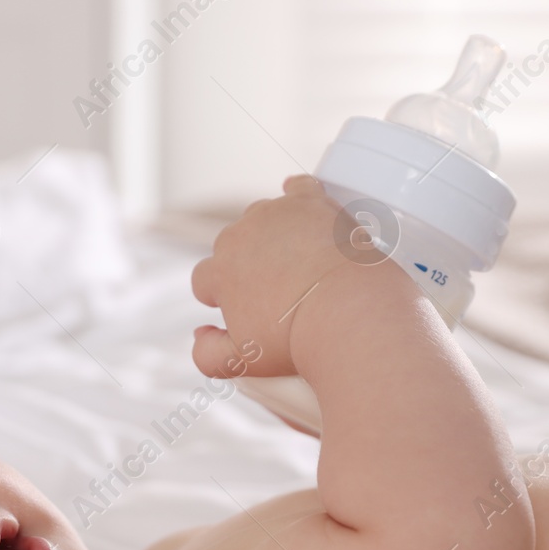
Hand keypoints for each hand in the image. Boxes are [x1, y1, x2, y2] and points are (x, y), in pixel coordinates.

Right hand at [189, 174, 350, 378]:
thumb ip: (207, 354)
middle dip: (245, 264)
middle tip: (276, 289)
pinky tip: (300, 204)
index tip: (241, 305)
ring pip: (262, 217)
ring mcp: (275, 216)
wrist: (348, 313)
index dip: (220, 294)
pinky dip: (298, 195)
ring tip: (295, 258)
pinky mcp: (310, 203)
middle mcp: (240, 237)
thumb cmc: (298, 340)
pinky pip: (298, 188)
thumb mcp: (244, 360)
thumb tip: (200, 335)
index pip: (205, 279)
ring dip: (270, 233)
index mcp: (219, 272)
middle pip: (232, 245)